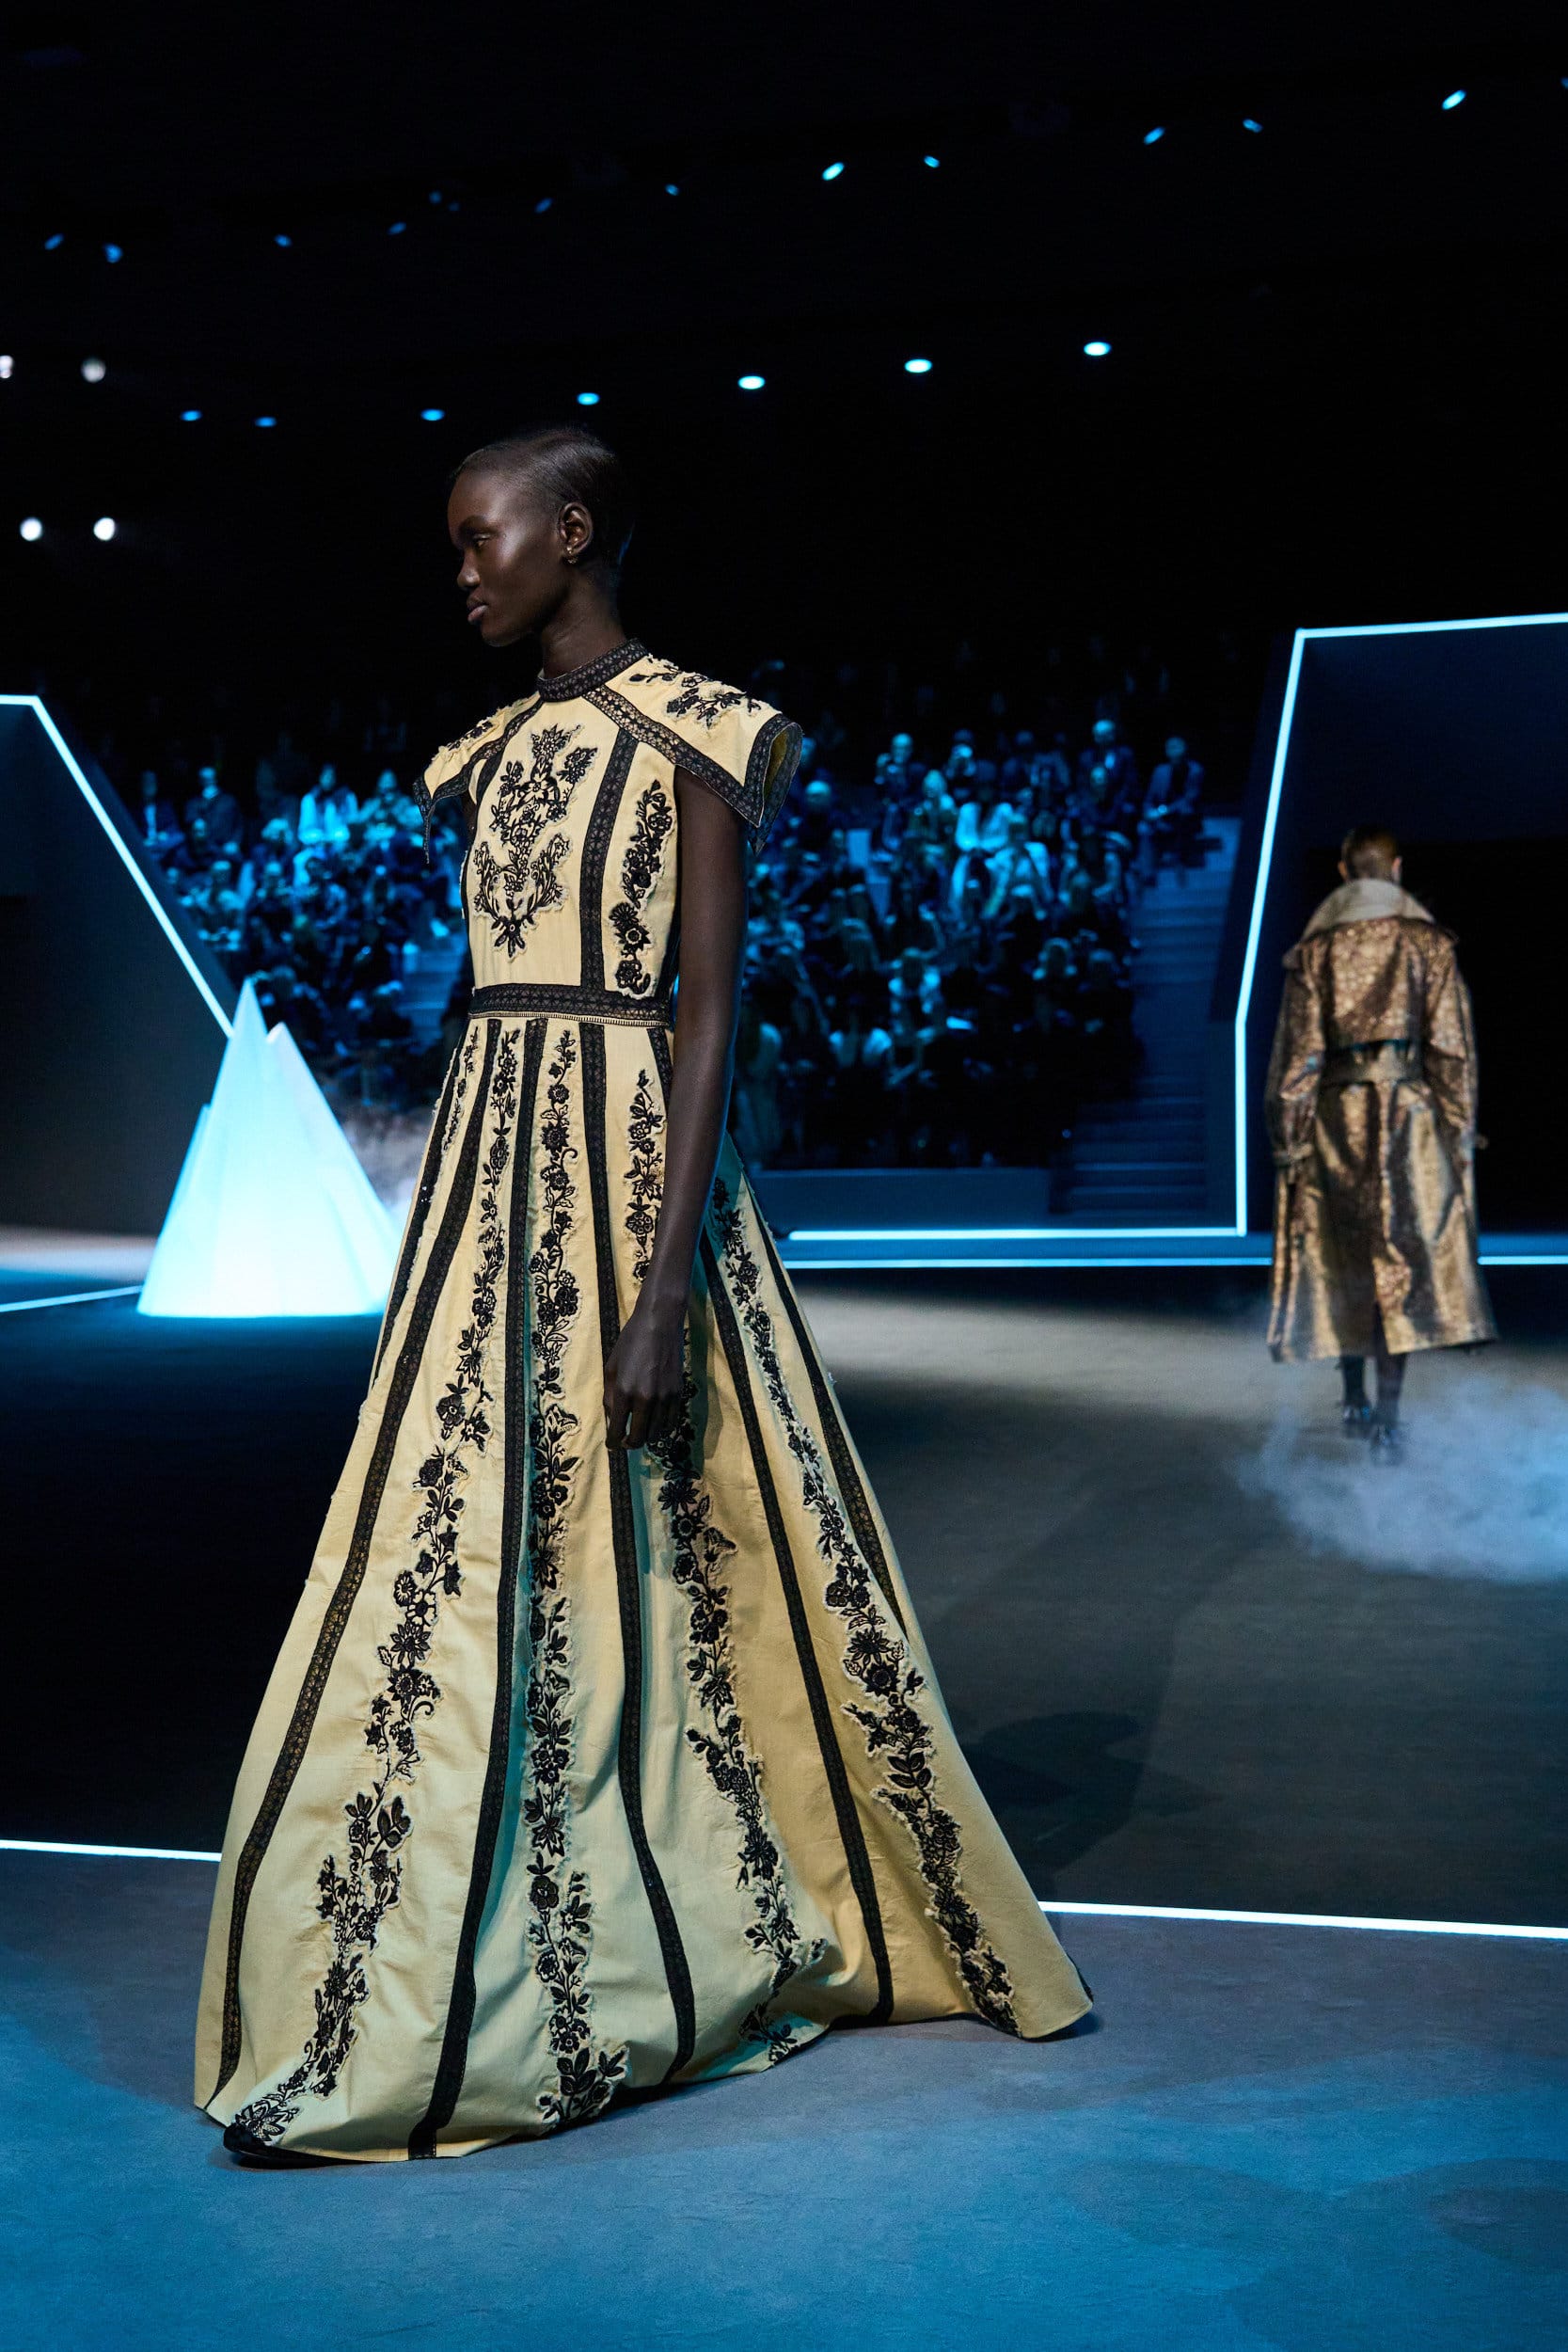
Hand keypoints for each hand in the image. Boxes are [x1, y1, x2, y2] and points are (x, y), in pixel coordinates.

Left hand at [603, 1295, 686, 1451]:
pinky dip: (661, 1428)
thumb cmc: (630, 1342)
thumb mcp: (611, 1368)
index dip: (613, 1443)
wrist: (660, 1323)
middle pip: (638, 1439)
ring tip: (639, 1430)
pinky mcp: (678, 1394)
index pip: (617, 1430)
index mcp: (625, 1392)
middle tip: (624, 1440)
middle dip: (628, 1444)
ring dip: (645, 1437)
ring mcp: (664, 1398)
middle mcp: (645, 1399)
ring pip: (656, 1434)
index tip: (612, 1445)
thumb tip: (612, 1419)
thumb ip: (610, 1396)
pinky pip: (671, 1423)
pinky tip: (654, 1422)